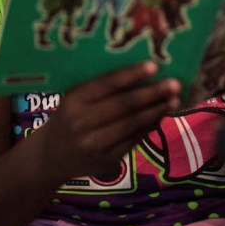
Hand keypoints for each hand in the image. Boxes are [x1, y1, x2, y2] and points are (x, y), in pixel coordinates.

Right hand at [40, 60, 181, 182]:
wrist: (50, 157)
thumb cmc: (66, 117)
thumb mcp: (73, 99)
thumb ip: (98, 88)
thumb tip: (139, 72)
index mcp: (73, 101)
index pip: (107, 84)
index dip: (132, 74)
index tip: (154, 65)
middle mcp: (83, 123)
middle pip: (124, 105)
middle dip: (152, 93)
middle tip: (174, 83)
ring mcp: (95, 144)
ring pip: (132, 124)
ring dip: (156, 111)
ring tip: (173, 99)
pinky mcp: (106, 160)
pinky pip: (133, 140)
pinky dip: (149, 127)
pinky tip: (160, 116)